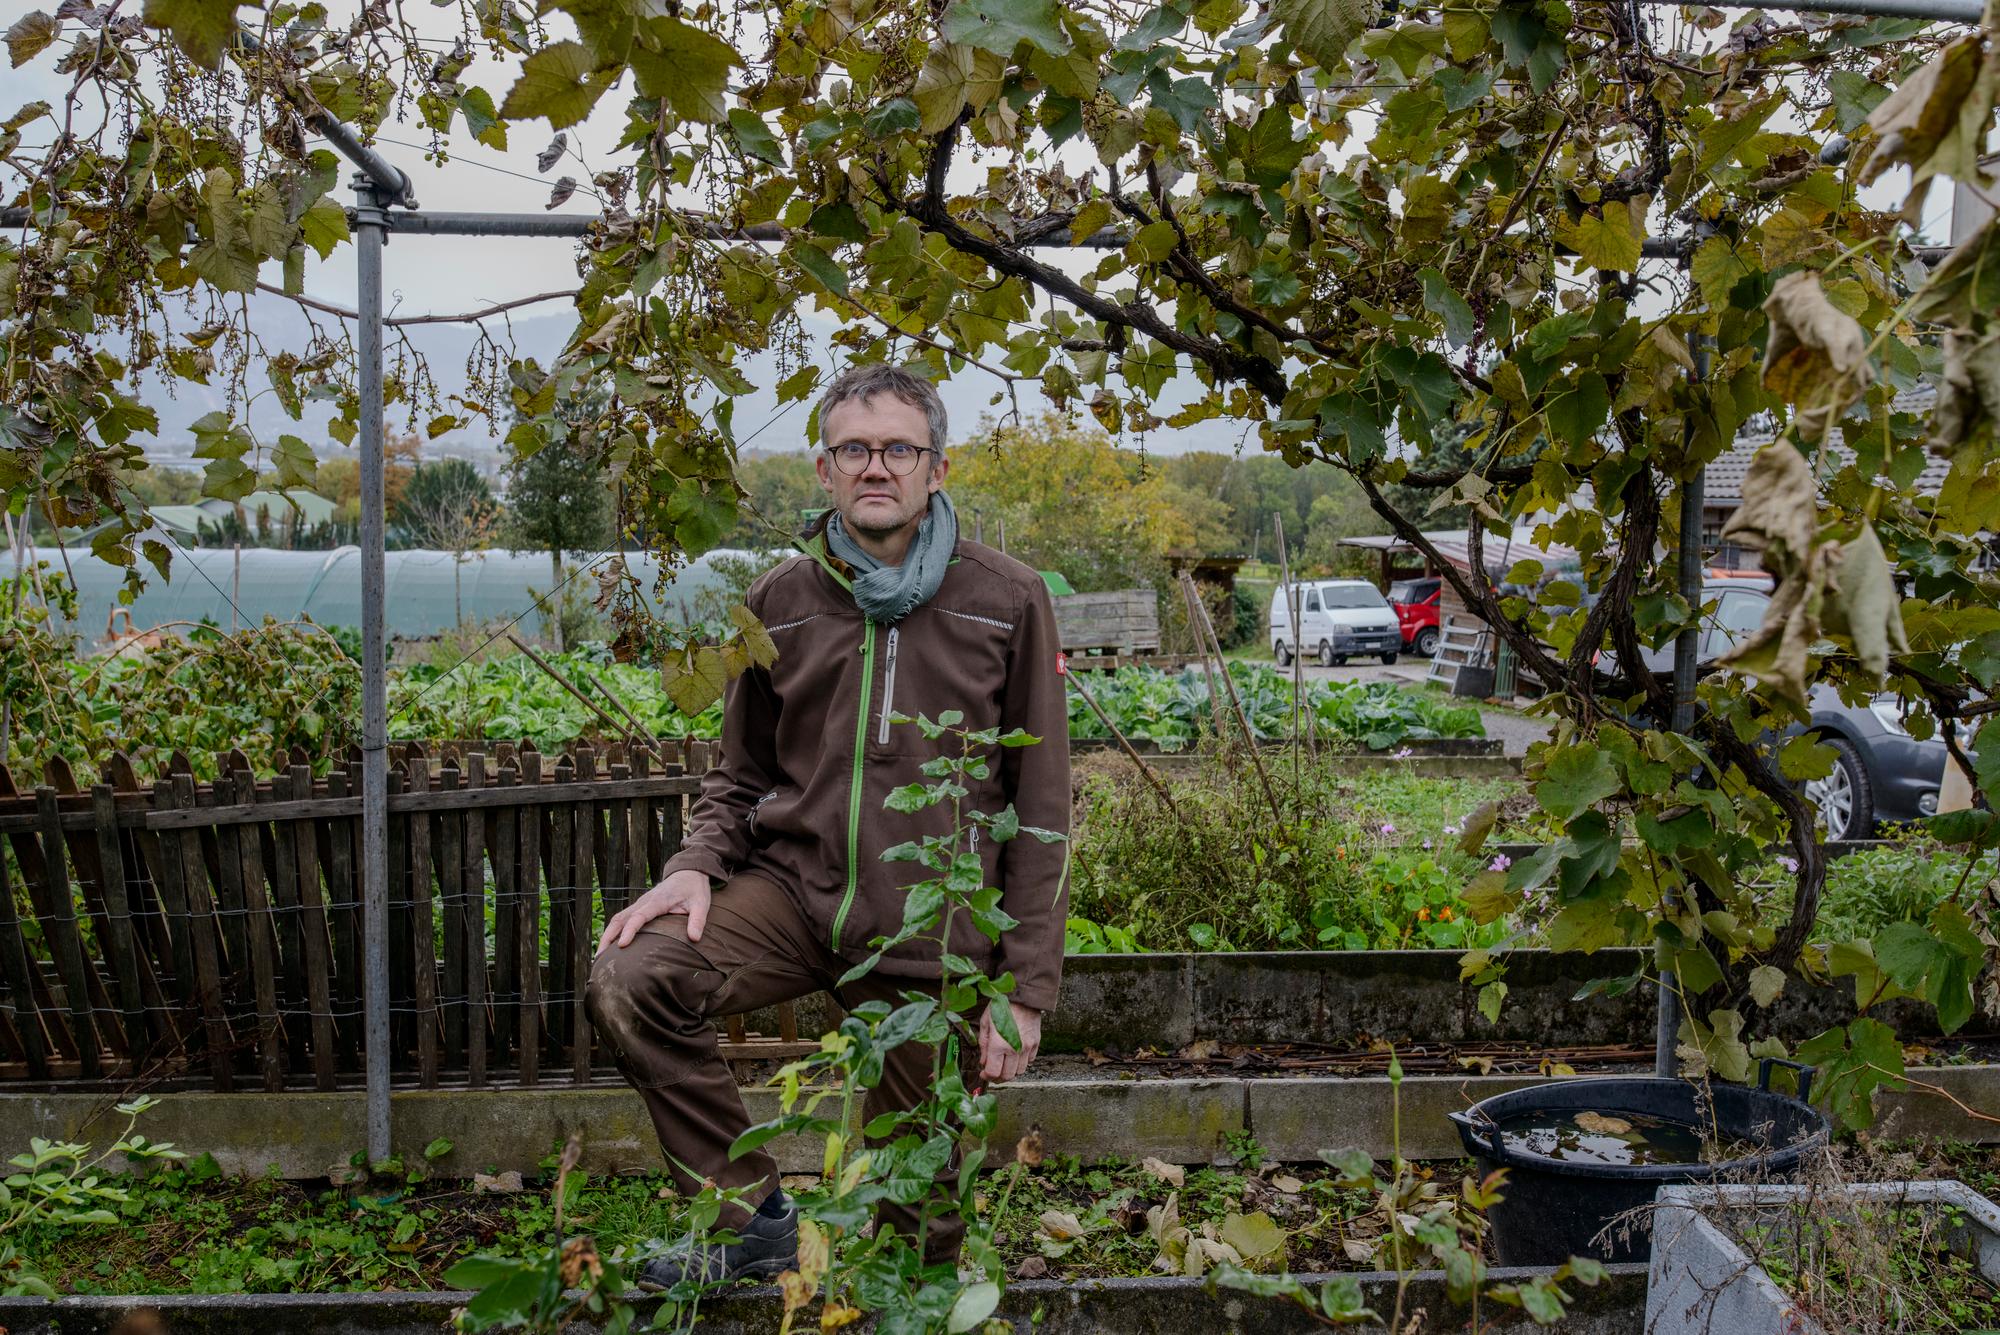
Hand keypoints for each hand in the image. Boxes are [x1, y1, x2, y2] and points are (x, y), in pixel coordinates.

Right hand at [597, 870, 712, 952]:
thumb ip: (698, 920)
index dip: (629, 930)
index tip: (622, 945)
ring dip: (606, 936)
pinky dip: (612, 932)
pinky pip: (621, 920)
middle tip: (600, 959)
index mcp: (657, 901)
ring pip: (617, 919)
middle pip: (619, 919)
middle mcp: (644, 902)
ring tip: (599, 958)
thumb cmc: (694, 889)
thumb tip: (695, 939)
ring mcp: (639, 904)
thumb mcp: (701, 903)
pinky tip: (609, 947)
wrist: (688, 872)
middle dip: (608, 938)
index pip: (639, 916)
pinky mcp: (639, 908)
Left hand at [977, 1000, 1041, 1082]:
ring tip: (1004, 1064)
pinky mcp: (1035, 1043)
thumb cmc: (1001, 1006)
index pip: (993, 1072)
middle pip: (1007, 1076)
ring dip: (1010, 1071)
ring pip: (1019, 1071)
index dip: (986, 1076)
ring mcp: (1027, 1047)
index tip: (983, 1073)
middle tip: (992, 1073)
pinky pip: (1029, 1061)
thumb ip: (983, 1045)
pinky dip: (1021, 1062)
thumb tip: (984, 1061)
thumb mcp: (986, 1023)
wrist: (1022, 995)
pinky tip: (1015, 1055)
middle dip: (998, 1078)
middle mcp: (1014, 1049)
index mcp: (998, 1044)